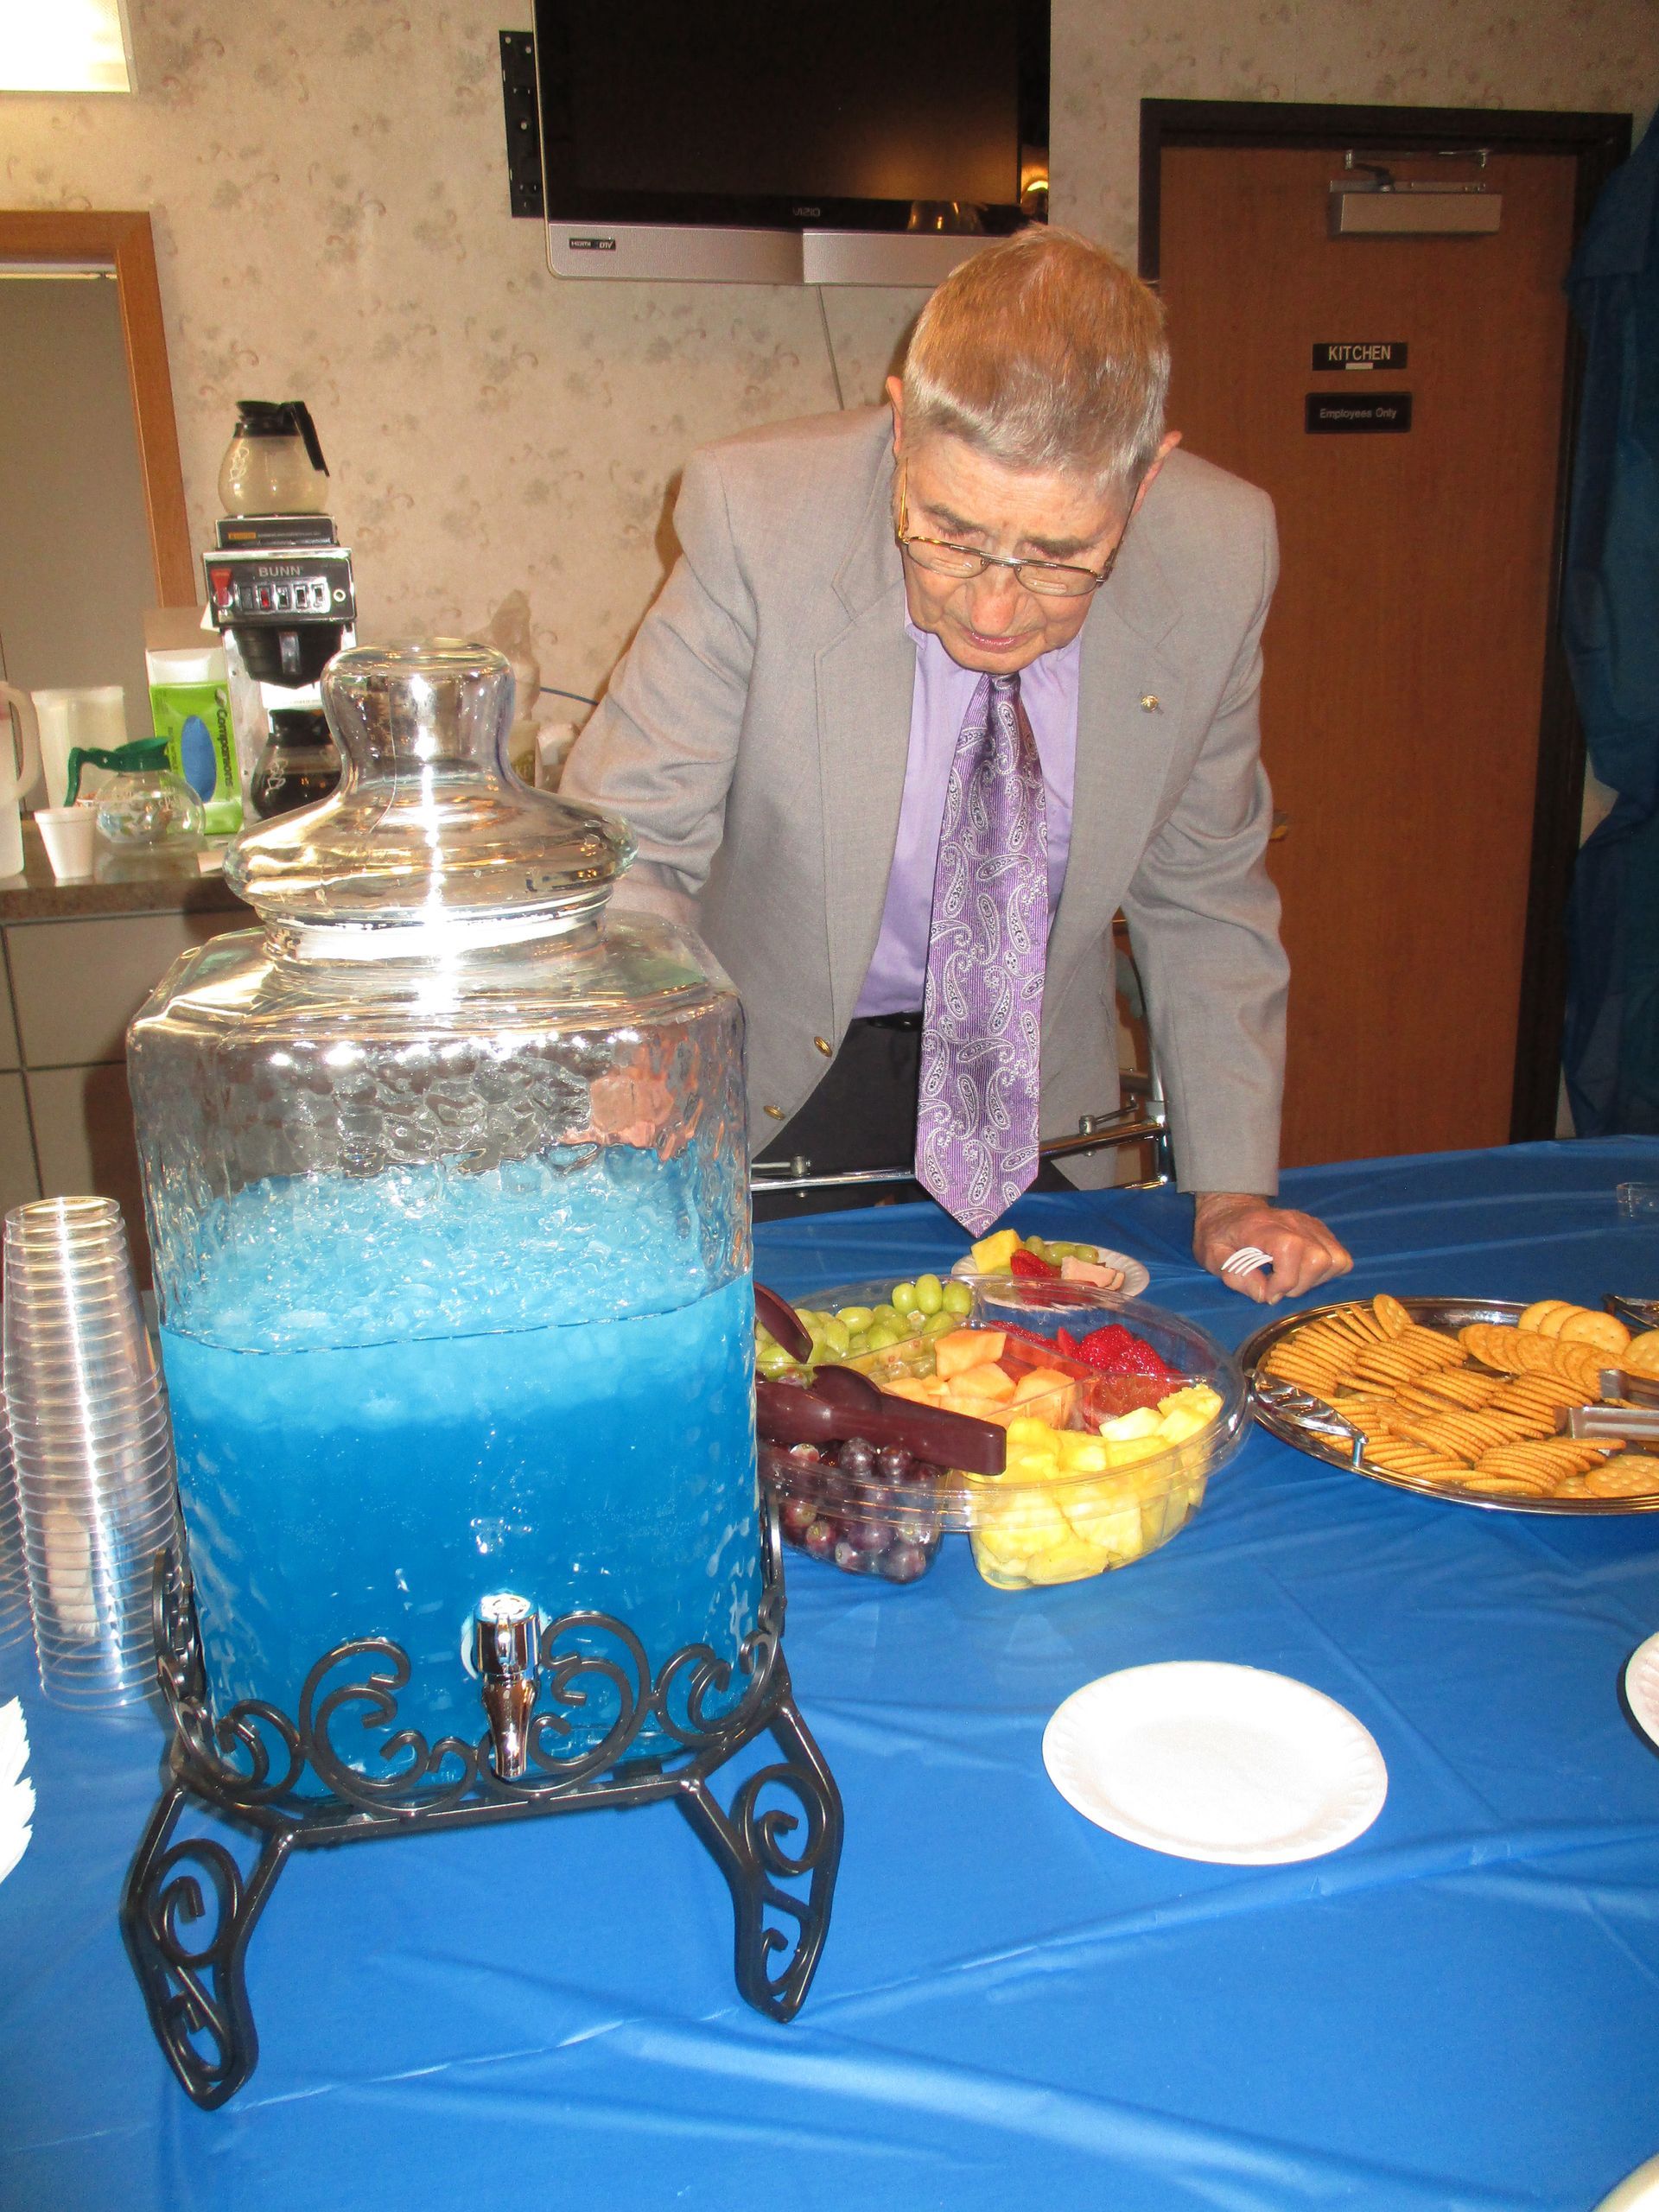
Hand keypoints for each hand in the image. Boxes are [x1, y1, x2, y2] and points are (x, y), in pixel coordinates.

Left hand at [1192, 1192, 1352, 1304]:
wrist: (1230, 1209)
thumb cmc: (1219, 1234)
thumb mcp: (1211, 1255)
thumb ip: (1234, 1274)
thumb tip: (1263, 1294)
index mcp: (1262, 1226)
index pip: (1291, 1248)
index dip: (1284, 1280)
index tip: (1267, 1293)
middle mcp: (1292, 1221)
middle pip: (1318, 1259)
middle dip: (1298, 1285)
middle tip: (1275, 1288)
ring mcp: (1310, 1224)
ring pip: (1335, 1260)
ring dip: (1314, 1280)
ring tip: (1290, 1281)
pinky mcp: (1320, 1230)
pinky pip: (1340, 1257)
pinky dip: (1326, 1272)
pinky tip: (1303, 1273)